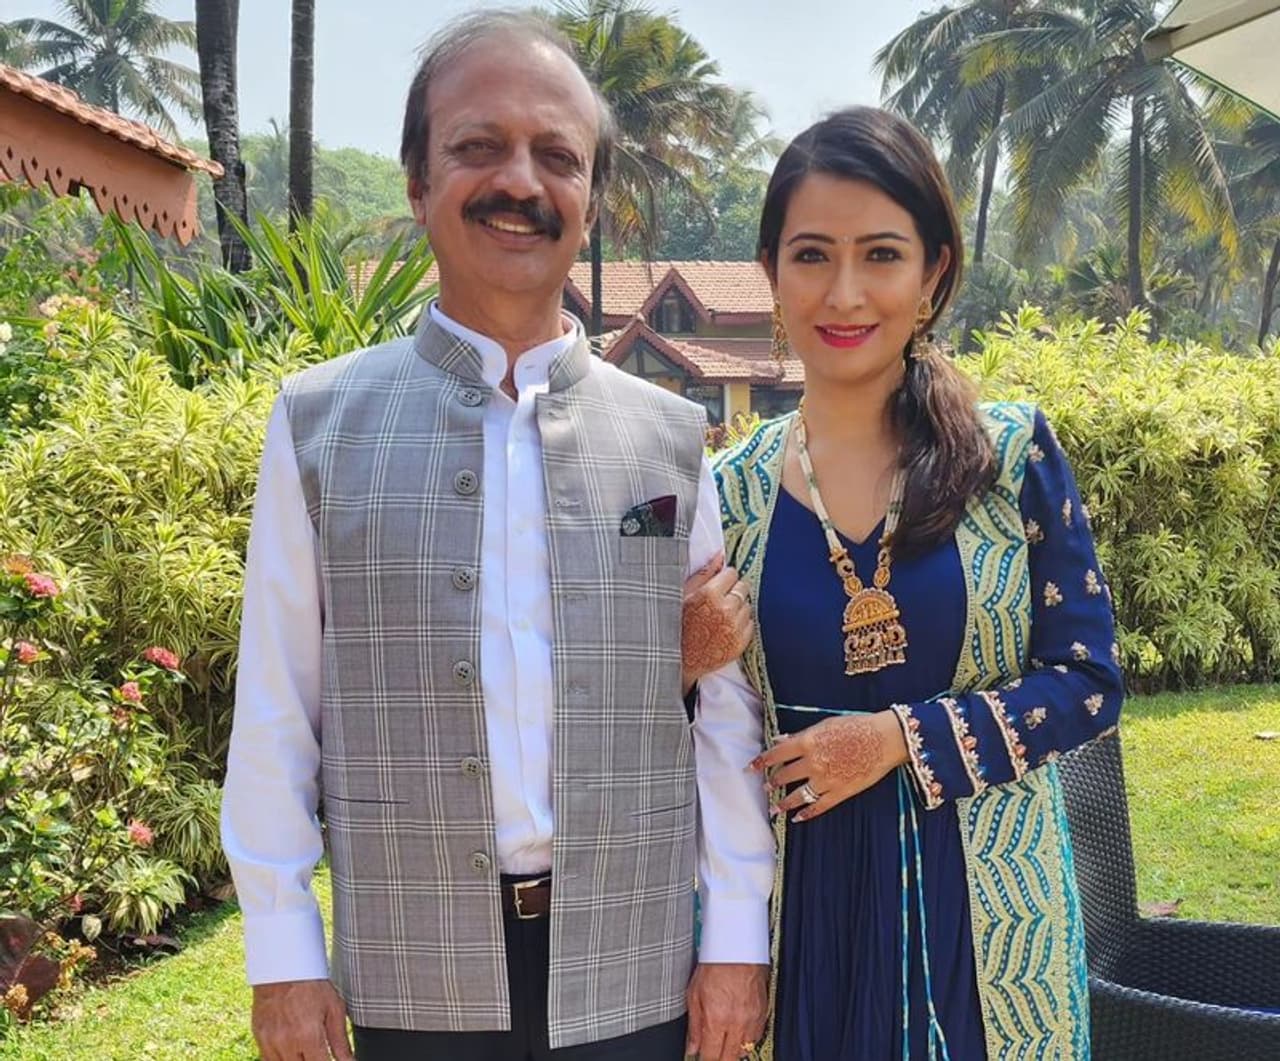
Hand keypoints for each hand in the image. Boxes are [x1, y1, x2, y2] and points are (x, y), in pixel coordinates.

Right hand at [252, 979, 353, 1060]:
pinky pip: (268, 1060)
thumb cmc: (311, 985)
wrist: (283, 968)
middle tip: (318, 1051)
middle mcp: (287, 1043)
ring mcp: (270, 1043)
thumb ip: (341, 1041)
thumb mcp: (334, 1009)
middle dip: (313, 1060)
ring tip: (306, 1050)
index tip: (331, 1058)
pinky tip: (292, 1050)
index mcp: (309, 1036)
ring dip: (298, 1060)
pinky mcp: (259, 1039)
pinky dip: (281, 1059)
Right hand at [682, 553, 753, 690]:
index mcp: (709, 594)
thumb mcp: (683, 595)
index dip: (724, 578)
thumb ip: (704, 573)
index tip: (718, 585)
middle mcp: (726, 609)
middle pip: (743, 587)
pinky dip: (741, 624)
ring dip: (738, 608)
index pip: (732, 573)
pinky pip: (750, 624)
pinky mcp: (741, 642)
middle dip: (733, 591)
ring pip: (747, 605)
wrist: (679, 660)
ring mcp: (735, 627)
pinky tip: (725, 628)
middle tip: (719, 601)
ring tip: (720, 616)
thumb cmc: (677, 624)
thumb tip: (720, 555)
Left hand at [685, 962, 768, 1060]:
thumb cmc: (715, 965)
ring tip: (724, 1043)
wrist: (738, 949)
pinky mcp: (763, 1013)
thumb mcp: (693, 994)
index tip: (701, 1057)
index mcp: (717, 1020)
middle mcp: (736, 1023)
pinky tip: (737, 1032)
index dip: (704, 1059)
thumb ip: (694, 1026)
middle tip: (711, 1053)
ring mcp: (752, 1020)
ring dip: (732, 1051)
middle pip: (729, 1058)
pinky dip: (746, 1039)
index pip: (711, 1056)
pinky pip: (756, 1037)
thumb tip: (692, 1047)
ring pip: (744, 1050)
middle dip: (718, 1059)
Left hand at [751, 711, 908, 821]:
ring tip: (774, 808)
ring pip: (798, 796)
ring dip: (783, 803)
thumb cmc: (855, 726)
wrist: (884, 739)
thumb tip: (779, 740)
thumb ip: (800, 735)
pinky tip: (797, 818)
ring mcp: (826, 780)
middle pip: (784, 776)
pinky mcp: (841, 793)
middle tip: (765, 786)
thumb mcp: (825, 725)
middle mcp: (813, 762)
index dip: (761, 762)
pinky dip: (806, 814)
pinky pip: (819, 807)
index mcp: (808, 742)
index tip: (750, 768)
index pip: (776, 754)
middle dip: (772, 782)